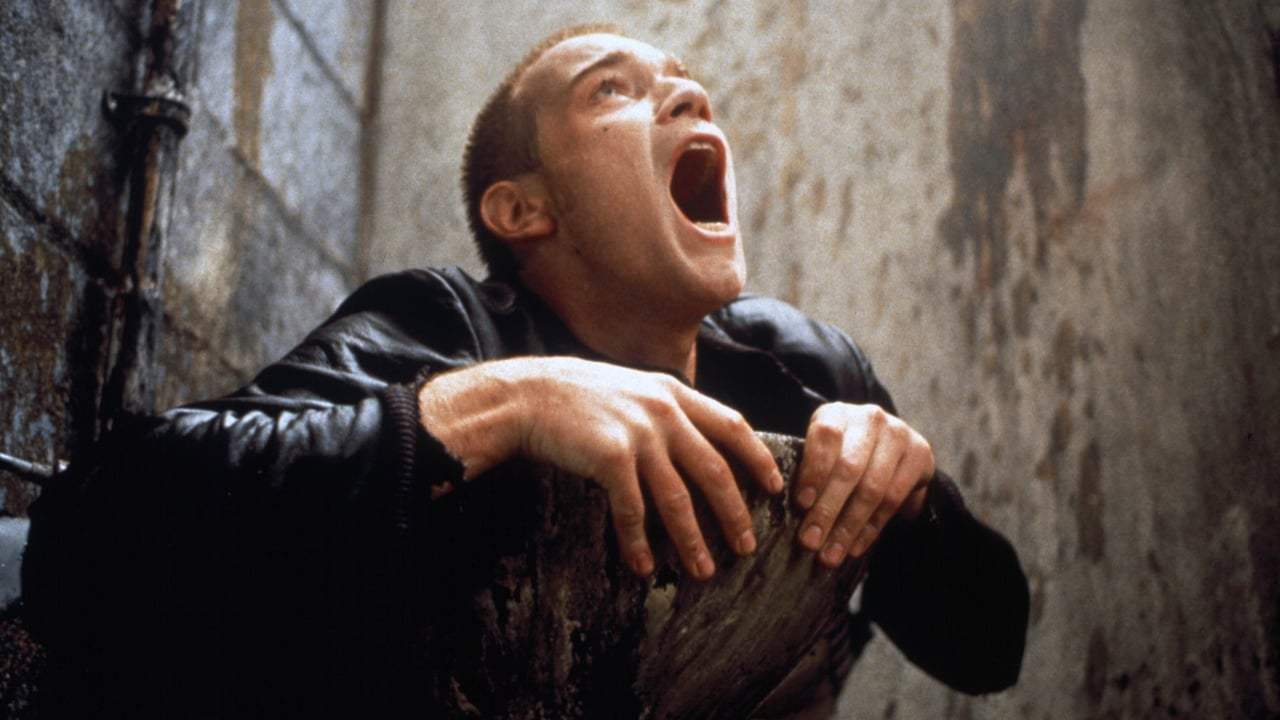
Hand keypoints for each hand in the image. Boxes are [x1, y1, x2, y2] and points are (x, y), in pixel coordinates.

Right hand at [419, 357, 783, 579]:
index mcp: (673, 392)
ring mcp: (637, 434)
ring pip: (678, 497)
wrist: (527, 395)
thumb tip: (697, 439)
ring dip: (693, 539)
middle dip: (734, 512)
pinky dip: (639, 542)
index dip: (757, 457)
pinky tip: (643, 566)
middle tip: (747, 546)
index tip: (775, 486)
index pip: (732, 425)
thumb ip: (666, 408)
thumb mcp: (633, 388)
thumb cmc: (578, 396)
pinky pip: (633, 509)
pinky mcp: (610, 457)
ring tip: (703, 569)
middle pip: (714, 469)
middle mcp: (663, 411)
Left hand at [793, 403, 934, 566]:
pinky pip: (894, 499)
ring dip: (849, 527)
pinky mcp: (920, 454)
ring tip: (830, 554)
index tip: (801, 504)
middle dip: (827, 510)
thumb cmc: (843, 455)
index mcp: (837, 413)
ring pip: (872, 488)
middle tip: (810, 542)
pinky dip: (871, 528)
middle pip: (849, 468)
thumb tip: (791, 514)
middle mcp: (869, 418)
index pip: (825, 437)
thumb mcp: (823, 455)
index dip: (813, 471)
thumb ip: (809, 474)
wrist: (892, 450)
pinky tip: (855, 547)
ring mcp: (898, 434)